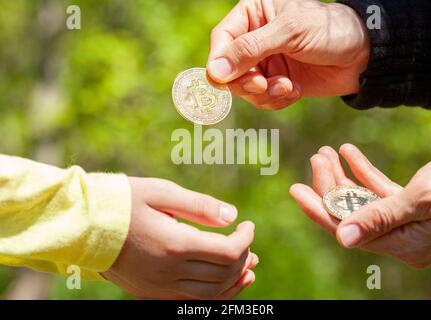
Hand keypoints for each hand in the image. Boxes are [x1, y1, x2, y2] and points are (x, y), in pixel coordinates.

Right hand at [103, 178, 257, 299]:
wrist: (83, 225)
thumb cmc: (123, 201)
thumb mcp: (162, 192)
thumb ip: (200, 206)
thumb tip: (232, 215)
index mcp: (175, 244)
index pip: (227, 252)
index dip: (245, 239)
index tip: (248, 225)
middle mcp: (169, 271)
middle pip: (223, 274)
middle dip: (243, 258)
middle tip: (248, 242)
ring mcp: (159, 287)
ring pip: (211, 294)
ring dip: (234, 281)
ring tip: (249, 267)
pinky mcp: (151, 293)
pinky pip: (191, 301)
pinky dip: (214, 295)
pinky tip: (223, 284)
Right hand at [207, 0, 369, 109]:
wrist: (363, 56)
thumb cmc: (329, 31)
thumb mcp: (289, 32)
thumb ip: (250, 49)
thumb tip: (214, 72)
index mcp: (253, 14)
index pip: (222, 39)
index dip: (219, 61)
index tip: (223, 79)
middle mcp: (255, 39)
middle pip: (228, 69)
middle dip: (246, 82)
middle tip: (263, 84)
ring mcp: (265, 63)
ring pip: (244, 88)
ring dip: (264, 94)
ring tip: (287, 87)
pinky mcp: (276, 82)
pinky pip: (262, 99)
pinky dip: (276, 100)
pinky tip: (294, 92)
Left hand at [290, 144, 430, 267]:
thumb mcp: (420, 199)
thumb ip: (379, 218)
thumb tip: (342, 239)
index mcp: (402, 245)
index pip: (347, 230)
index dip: (319, 210)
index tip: (295, 191)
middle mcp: (401, 237)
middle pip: (351, 212)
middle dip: (330, 185)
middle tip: (316, 158)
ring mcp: (405, 220)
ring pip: (362, 198)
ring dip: (344, 175)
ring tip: (326, 151)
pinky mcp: (411, 203)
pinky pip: (379, 188)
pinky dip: (363, 170)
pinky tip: (347, 151)